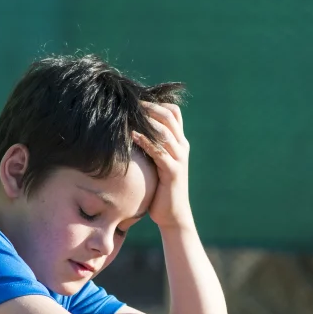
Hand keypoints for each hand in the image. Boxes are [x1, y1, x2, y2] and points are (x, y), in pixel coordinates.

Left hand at [131, 102, 192, 232]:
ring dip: (147, 120)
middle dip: (150, 106)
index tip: (138, 99)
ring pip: (165, 131)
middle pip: (169, 116)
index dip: (157, 102)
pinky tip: (132, 135)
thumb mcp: (159, 163)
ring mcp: (179, 159)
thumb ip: (153, 147)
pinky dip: (145, 141)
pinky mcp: (172, 171)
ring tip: (130, 113)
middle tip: (131, 101)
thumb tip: (132, 131)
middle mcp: (182, 147)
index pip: (174, 112)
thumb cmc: (162, 188)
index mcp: (180, 142)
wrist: (173, 214)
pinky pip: (159, 151)